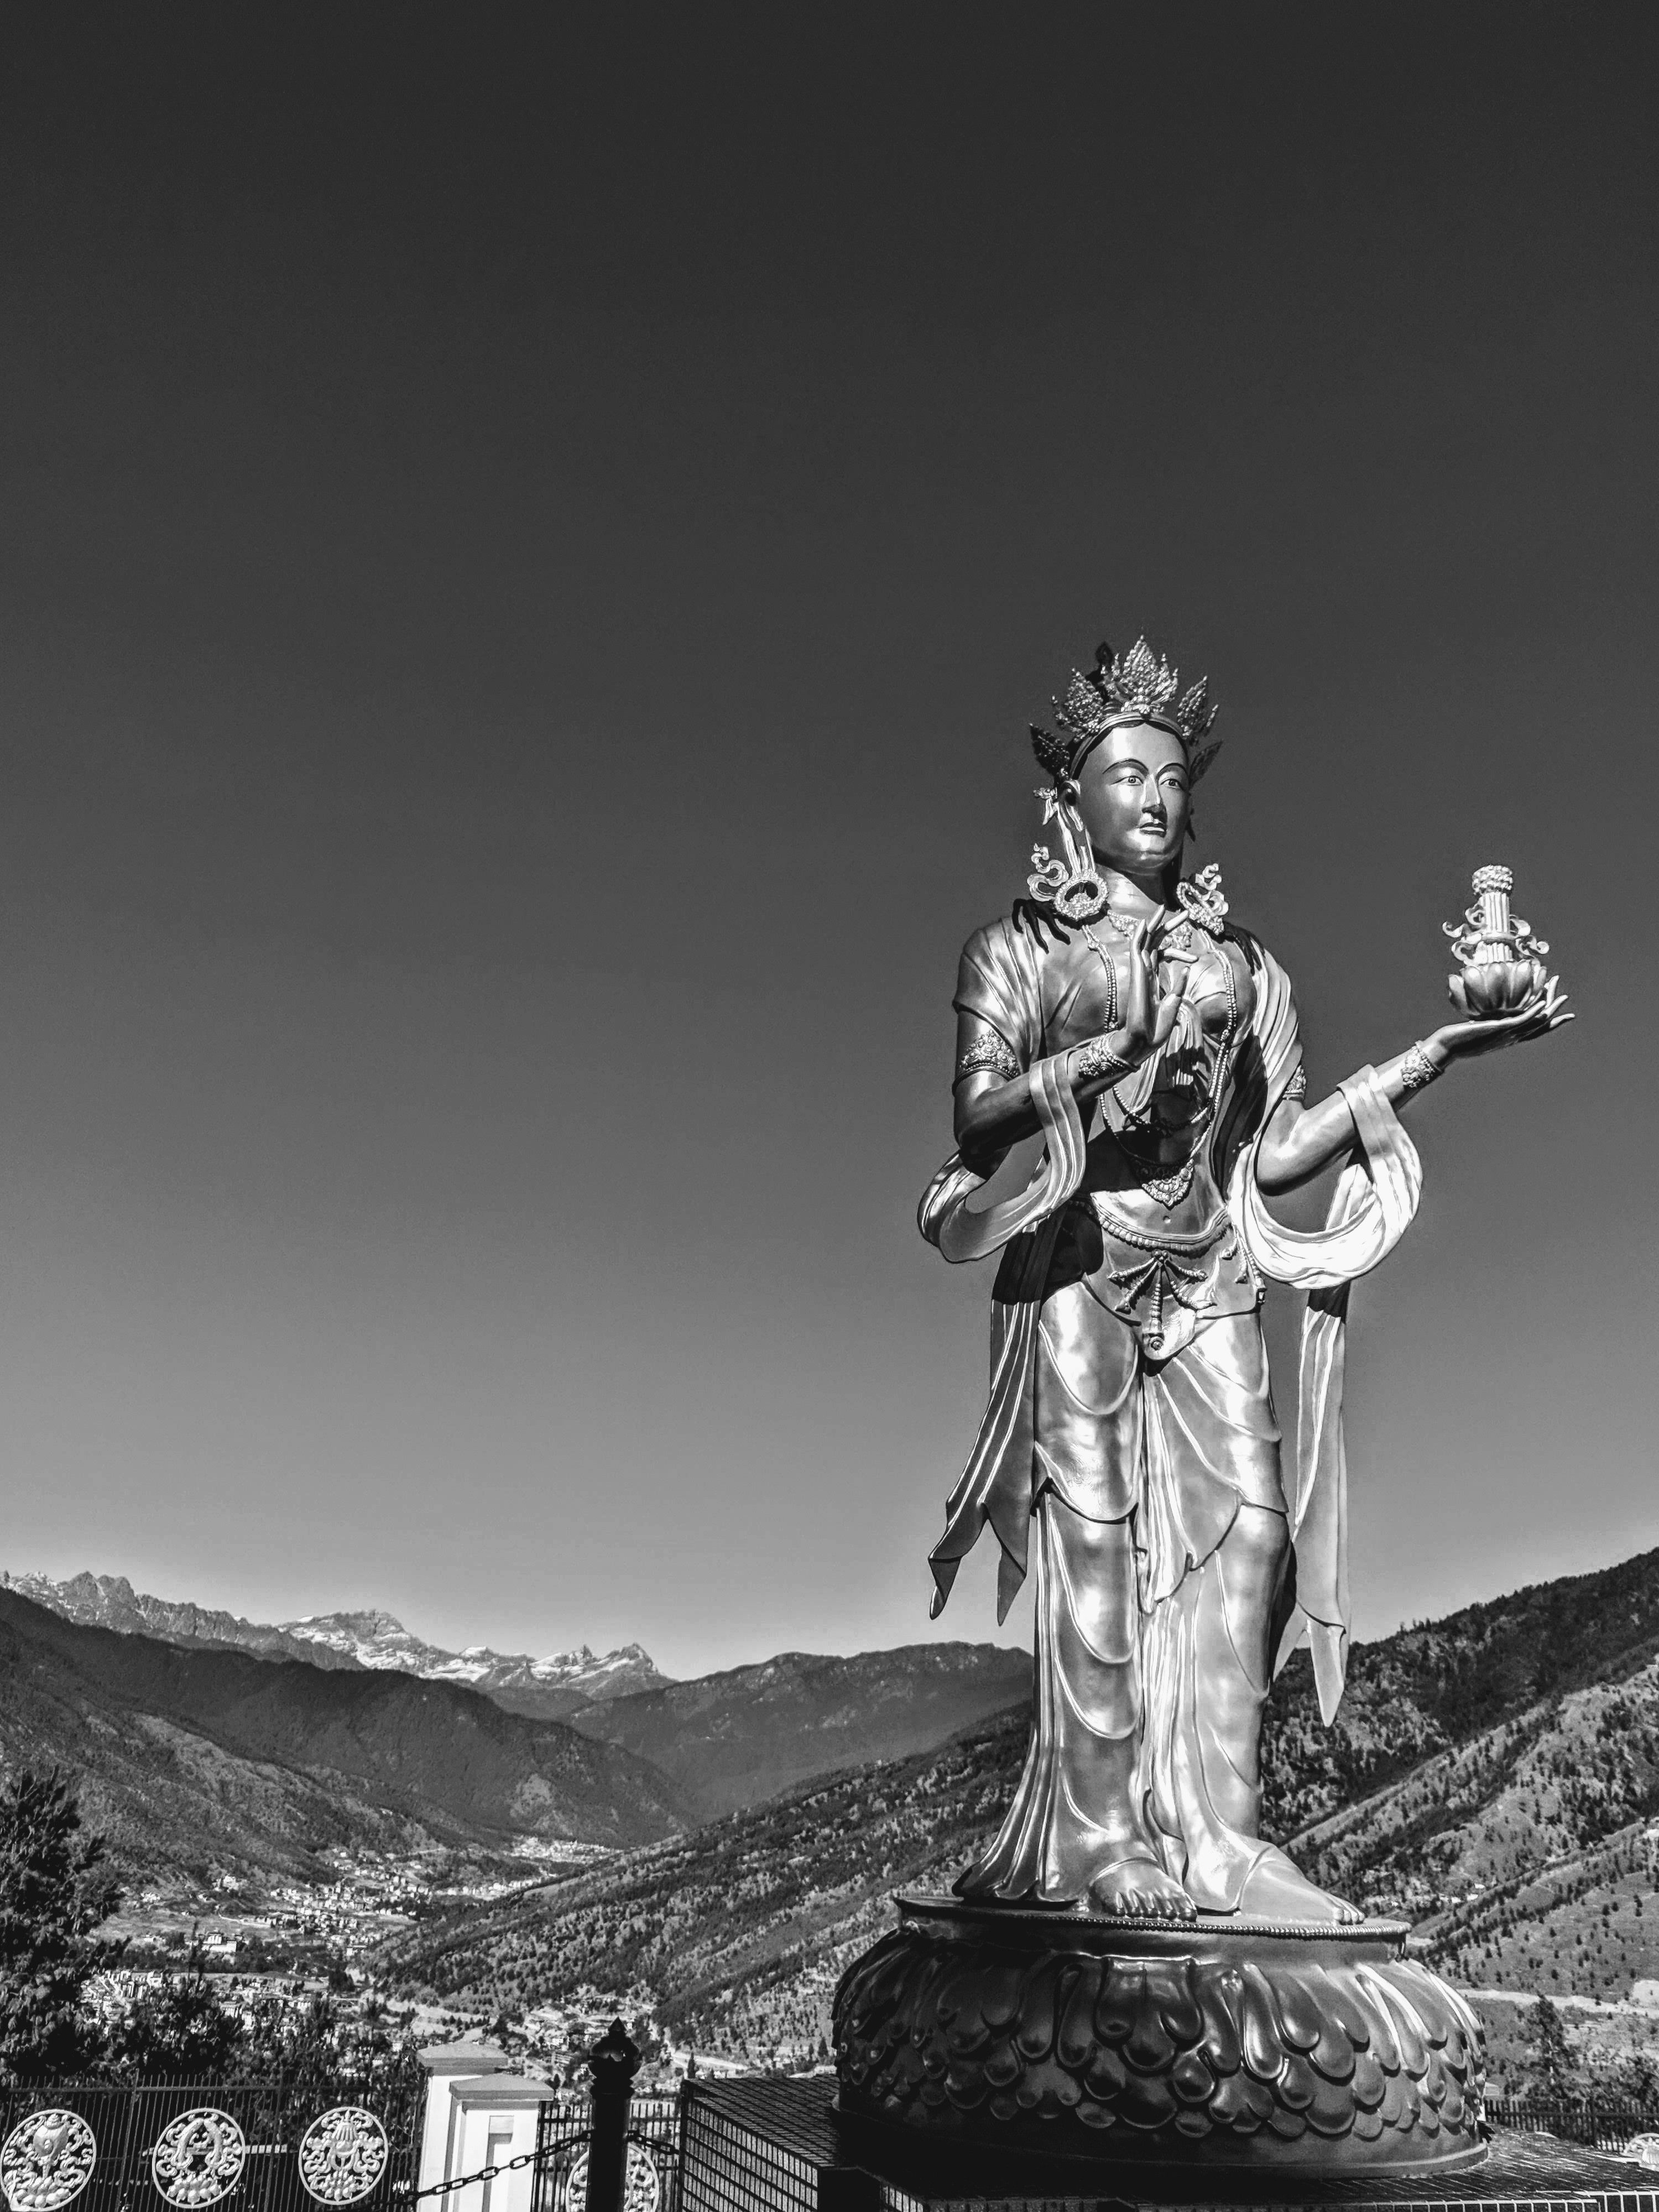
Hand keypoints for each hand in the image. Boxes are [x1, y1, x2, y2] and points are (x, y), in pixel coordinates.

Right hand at [1114, 920, 1186, 1063]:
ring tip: (1165, 908)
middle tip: (1186, 914)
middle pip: (1156, 942)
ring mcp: (1141, 971)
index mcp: (1153, 978)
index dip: (1175, 942)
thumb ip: (1179, 985)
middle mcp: (1146, 971)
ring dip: (1155, 924)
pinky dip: (1140, 935)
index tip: (1189, 935)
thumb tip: (1188, 968)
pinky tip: (1146, 923)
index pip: (1163, 952)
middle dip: (1170, 927)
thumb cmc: (1156, 1026)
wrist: (1145, 1039)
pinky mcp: (1137, 973)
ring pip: (1146, 941)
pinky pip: (1136, 949)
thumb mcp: (1174, 1002)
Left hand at [1431, 973, 1572, 1063]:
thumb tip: (1484, 1015)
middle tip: (1565, 996)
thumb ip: (1485, 1023)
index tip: (1566, 1015)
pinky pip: (1520, 1020)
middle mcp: (1511, 1038)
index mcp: (1509, 1038)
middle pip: (1540, 1024)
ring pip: (1535, 1022)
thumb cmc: (1457, 1038)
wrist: (1446, 1048)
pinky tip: (1542, 1003)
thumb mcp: (1476, 1029)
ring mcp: (1507, 1035)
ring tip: (1561, 995)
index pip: (1535, 1031)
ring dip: (1549, 1007)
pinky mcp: (1499, 1029)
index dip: (1552, 1024)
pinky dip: (1533, 1012)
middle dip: (1554, 1010)